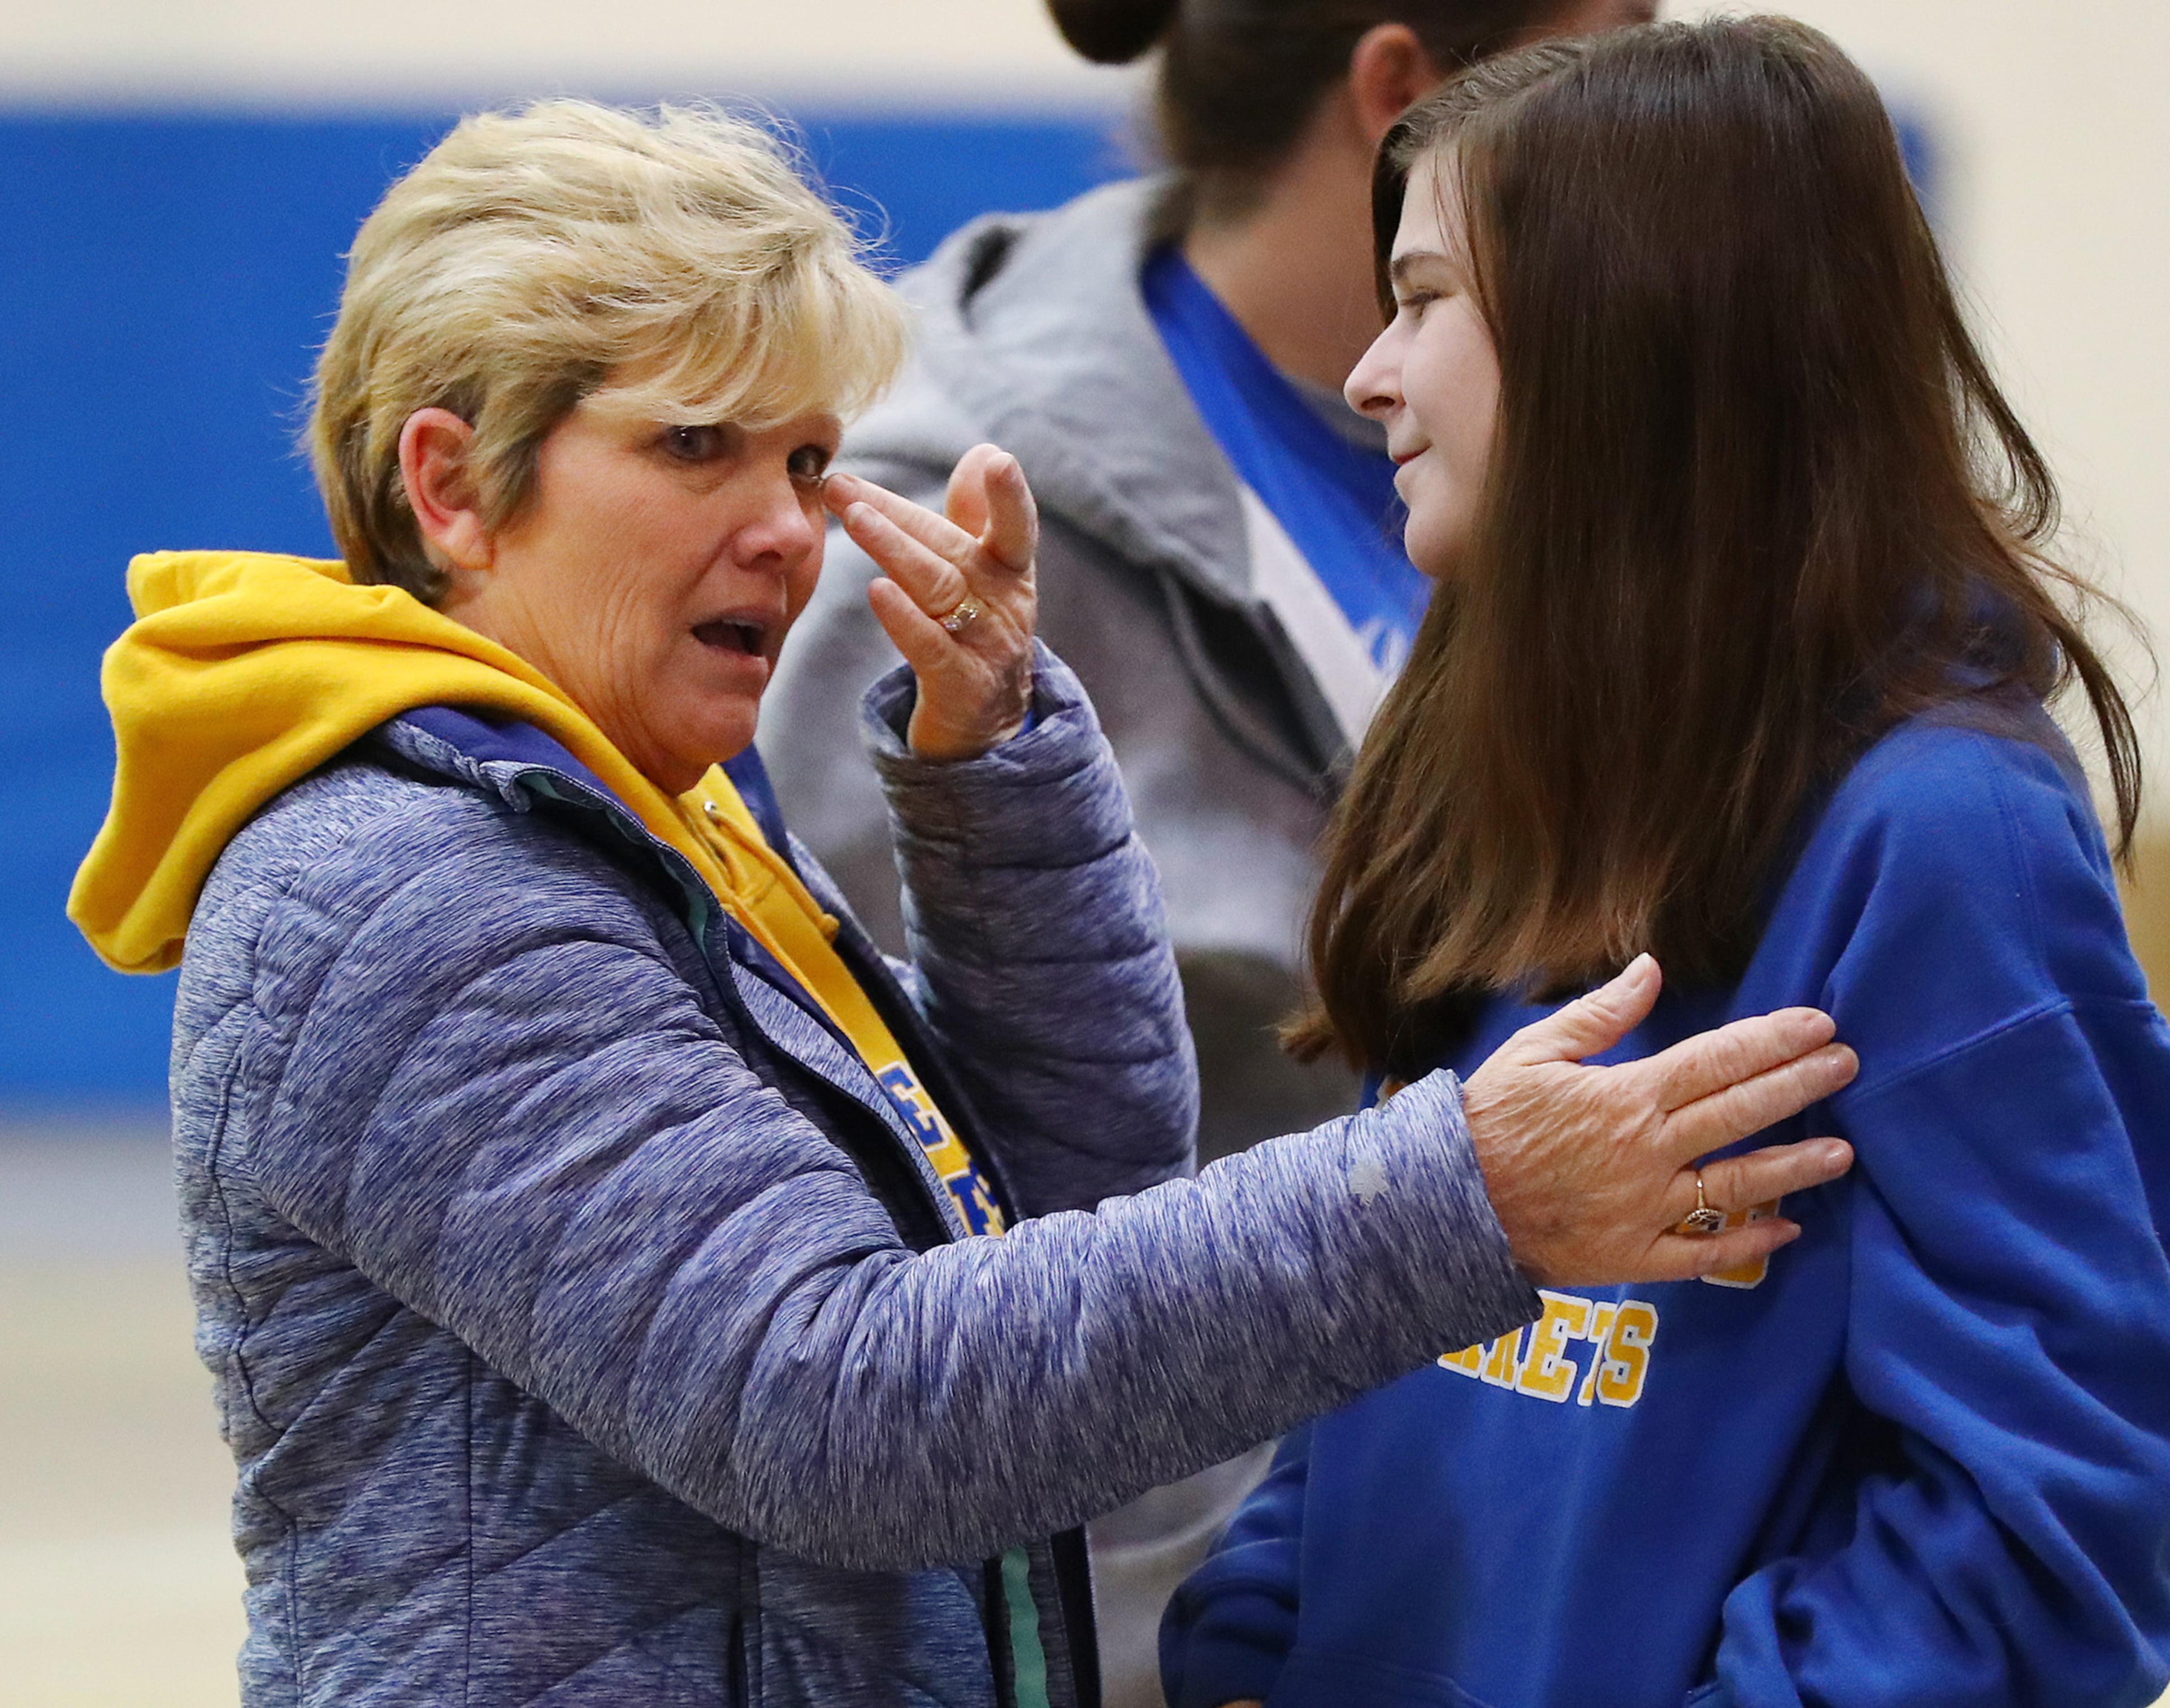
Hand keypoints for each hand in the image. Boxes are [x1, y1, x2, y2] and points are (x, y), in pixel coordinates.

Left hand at [823, 444, 1037, 761]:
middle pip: (951, 549)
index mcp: (1010, 571)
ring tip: (854, 519)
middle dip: (895, 512)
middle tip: (842, 486)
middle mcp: (1005, 605)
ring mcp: (986, 647)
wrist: (986, 728)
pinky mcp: (960, 686)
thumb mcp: (985, 575)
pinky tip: (877, 591)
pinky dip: (904, 618)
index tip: (997, 461)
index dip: (1009, 496)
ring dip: (894, 550)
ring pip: (939, 590)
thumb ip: (978, 516)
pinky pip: (930, 647)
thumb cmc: (976, 634)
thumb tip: (983, 451)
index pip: (1013, 526)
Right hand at [1461, 954, 1856, 1286]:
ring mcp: (1645, 1209)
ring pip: (1736, 1185)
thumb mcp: (1533, 1052)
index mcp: (1626, 1096)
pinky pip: (1703, 1253)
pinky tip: (1788, 1229)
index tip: (1818, 1025)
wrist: (1443, 1208)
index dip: (1773, 1041)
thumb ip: (1599, 1014)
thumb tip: (1651, 969)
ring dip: (1794, 1166)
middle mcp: (1648, 1152)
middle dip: (1801, 1085)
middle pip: (1741, 1113)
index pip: (1718, 1061)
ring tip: (1842, 1152)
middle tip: (1848, 1065)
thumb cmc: (1486, 1123)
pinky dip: (1748, 1242)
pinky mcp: (1633, 1256)